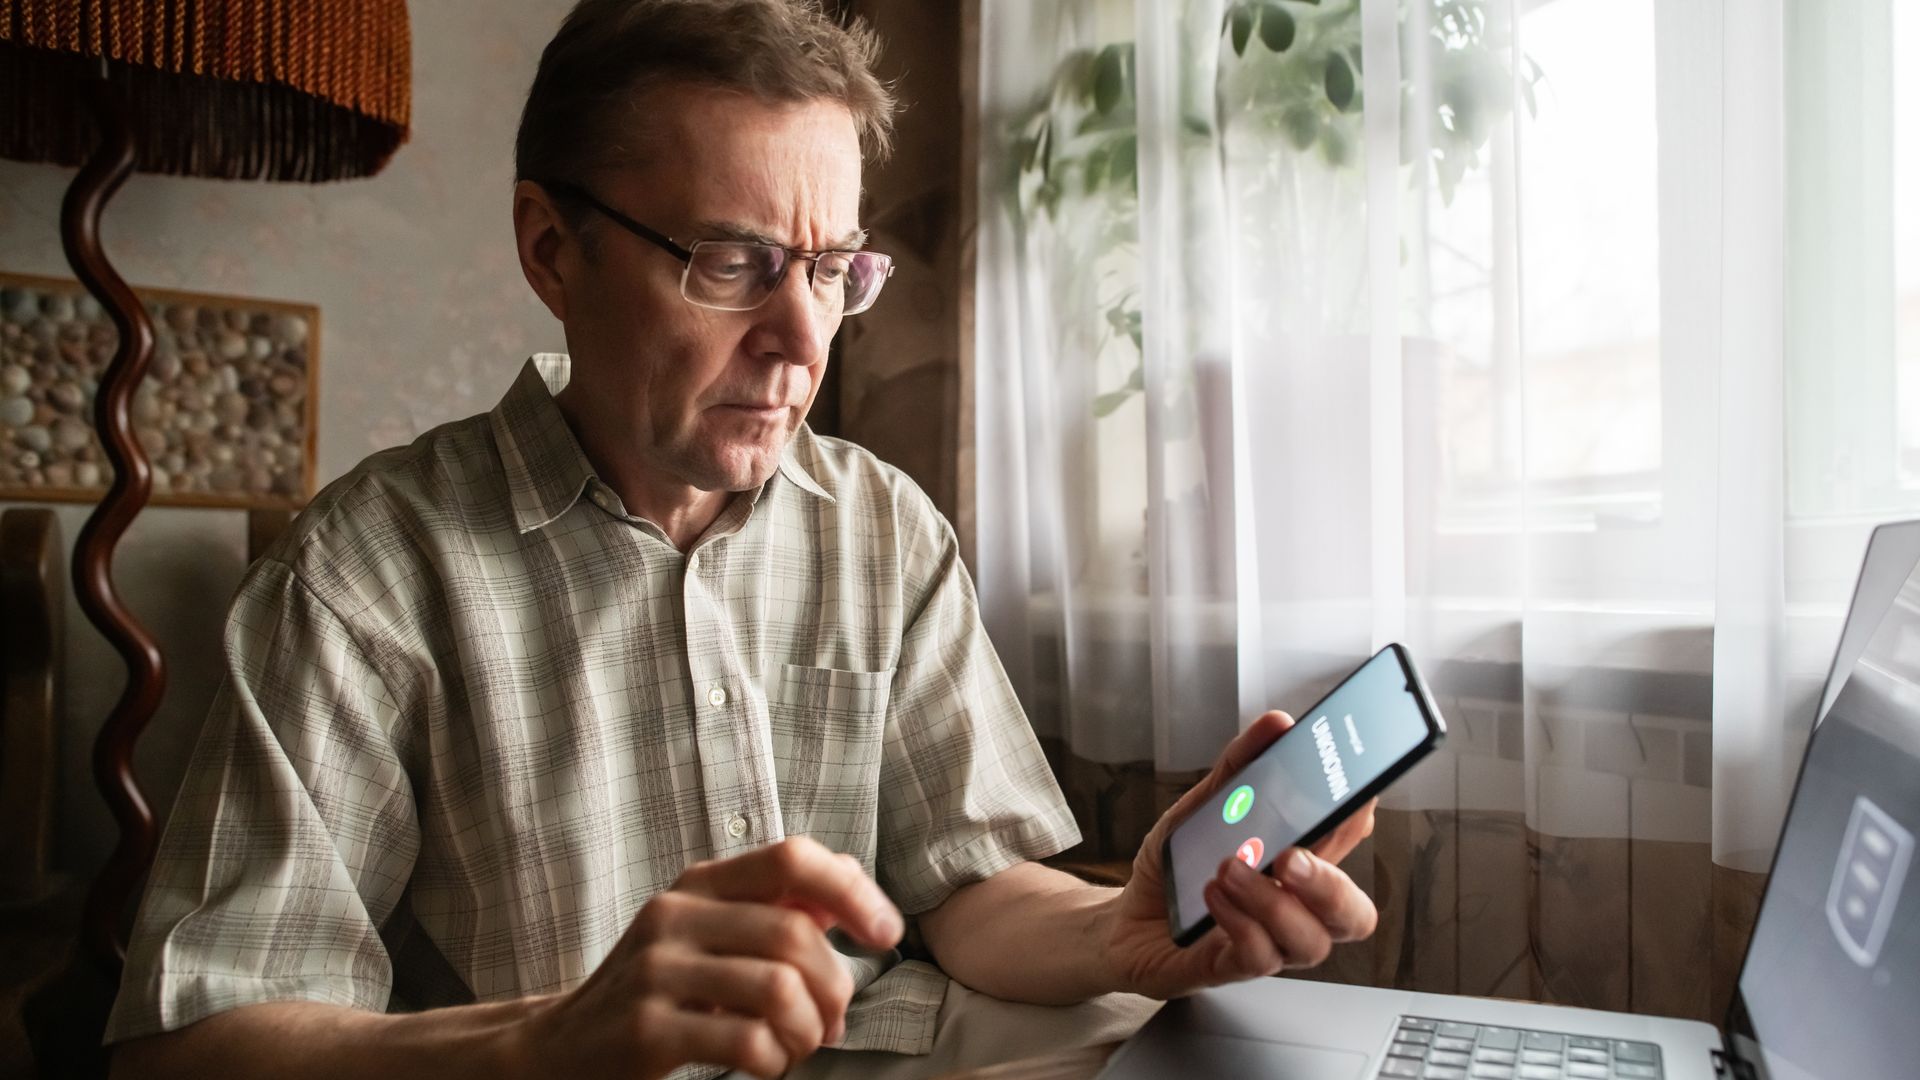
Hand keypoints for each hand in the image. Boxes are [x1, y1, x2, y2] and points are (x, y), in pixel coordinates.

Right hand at [518, 836, 903, 1078]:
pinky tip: (766, 1065)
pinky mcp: (647, 1029)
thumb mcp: (707, 933)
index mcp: (699, 883)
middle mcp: (675, 914)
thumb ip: (772, 907)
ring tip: (798, 1046)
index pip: (792, 858)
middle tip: (831, 1023)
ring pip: (778, 987)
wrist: (560, 1048)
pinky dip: (776, 1060)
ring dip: (808, 1029)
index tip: (887, 934)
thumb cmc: (655, 991)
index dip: (853, 890)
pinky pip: (747, 1041)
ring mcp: (656, 970)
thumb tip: (850, 884)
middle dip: (834, 986)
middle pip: (794, 934)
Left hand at [1097, 711, 1378, 999]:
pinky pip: (1261, 958)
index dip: (1359, 819)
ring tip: (1229, 869)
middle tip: (1292, 856)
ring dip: (1271, 901)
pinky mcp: (1235, 968)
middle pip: (1354, 914)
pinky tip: (1213, 895)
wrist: (1124, 921)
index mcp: (1298, 864)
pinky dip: (1238, 921)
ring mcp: (1270, 943)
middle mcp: (1294, 909)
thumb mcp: (1200, 809)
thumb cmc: (1177, 870)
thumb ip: (1238, 768)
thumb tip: (1277, 725)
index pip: (1349, 845)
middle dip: (1332, 884)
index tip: (1353, 792)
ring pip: (1311, 942)